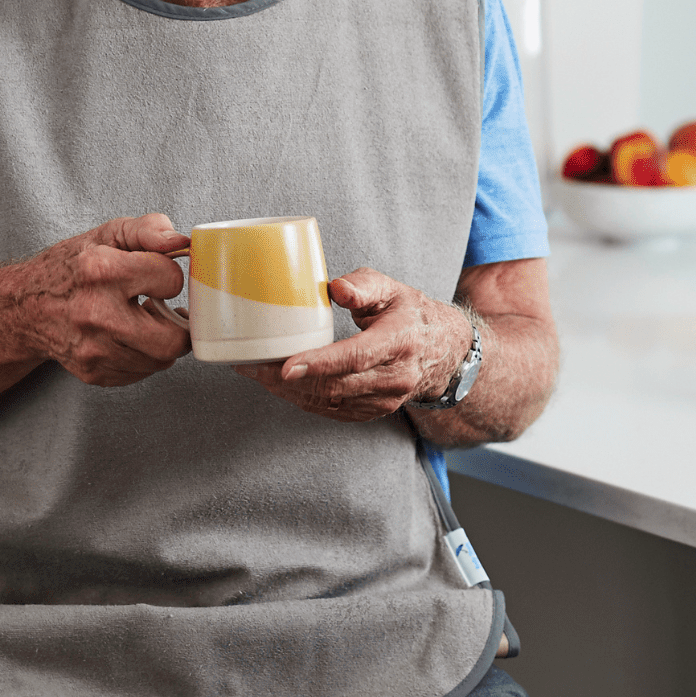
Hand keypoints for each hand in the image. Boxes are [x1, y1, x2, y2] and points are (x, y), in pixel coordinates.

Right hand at [0, 213, 191, 386]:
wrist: (25, 308)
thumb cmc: (71, 269)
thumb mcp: (107, 235)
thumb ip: (149, 229)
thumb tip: (181, 241)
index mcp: (101, 271)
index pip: (170, 280)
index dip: (169, 274)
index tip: (156, 274)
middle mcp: (96, 314)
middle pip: (172, 338)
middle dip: (178, 322)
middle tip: (165, 308)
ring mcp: (93, 349)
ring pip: (160, 360)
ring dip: (161, 339)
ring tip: (144, 319)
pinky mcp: (93, 372)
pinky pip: (142, 372)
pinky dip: (144, 355)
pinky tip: (129, 336)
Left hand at [236, 267, 474, 421]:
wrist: (444, 353)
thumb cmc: (411, 315)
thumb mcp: (392, 289)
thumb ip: (363, 285)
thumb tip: (335, 288)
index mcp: (399, 341)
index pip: (356, 356)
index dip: (319, 363)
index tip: (286, 366)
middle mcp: (394, 377)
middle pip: (335, 385)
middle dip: (287, 379)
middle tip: (250, 364)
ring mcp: (384, 400)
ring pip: (329, 402)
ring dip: (288, 391)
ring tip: (255, 372)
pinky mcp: (372, 412)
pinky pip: (331, 410)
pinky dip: (302, 399)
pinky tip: (279, 385)